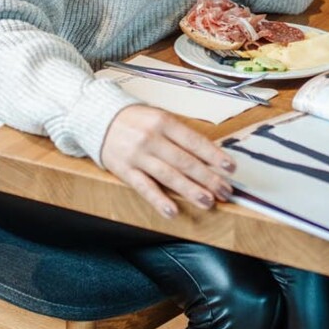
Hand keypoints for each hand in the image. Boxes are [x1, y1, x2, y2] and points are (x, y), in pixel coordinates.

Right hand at [101, 104, 234, 217]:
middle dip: (208, 178)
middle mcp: (152, 138)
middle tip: (225, 191)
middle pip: (185, 161)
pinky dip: (159, 200)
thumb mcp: (159, 117)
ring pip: (168, 176)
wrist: (98, 118)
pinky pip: (144, 187)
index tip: (230, 168)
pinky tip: (173, 211)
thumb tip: (209, 154)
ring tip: (208, 202)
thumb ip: (180, 134)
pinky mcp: (124, 170)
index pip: (194, 141)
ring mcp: (137, 155)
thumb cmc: (136, 120)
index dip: (214, 156)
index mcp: (164, 122)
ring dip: (190, 190)